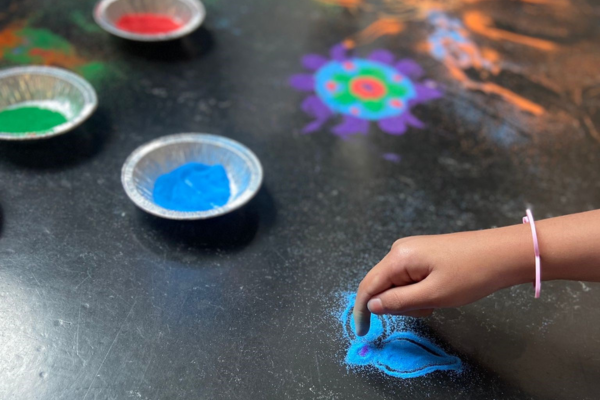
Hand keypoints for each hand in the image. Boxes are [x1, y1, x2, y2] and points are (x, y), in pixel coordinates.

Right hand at [353, 225, 534, 335]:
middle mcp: (400, 250)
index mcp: (398, 257)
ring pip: (398, 285)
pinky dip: (420, 291)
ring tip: (439, 300)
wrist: (503, 253)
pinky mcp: (423, 254)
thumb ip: (398, 301)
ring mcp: (412, 250)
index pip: (368, 286)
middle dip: (398, 304)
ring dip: (412, 300)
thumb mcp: (433, 295)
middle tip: (429, 309)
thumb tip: (371, 306)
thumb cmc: (470, 275)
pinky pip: (410, 278)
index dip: (361, 310)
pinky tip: (440, 292)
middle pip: (383, 286)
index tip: (362, 332)